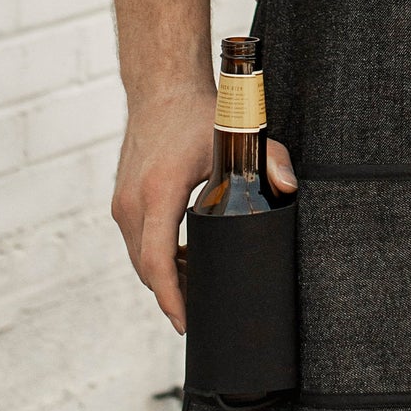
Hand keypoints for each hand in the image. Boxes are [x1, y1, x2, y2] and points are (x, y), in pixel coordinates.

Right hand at [111, 83, 296, 331]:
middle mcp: (132, 201)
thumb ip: (272, 159)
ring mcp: (122, 201)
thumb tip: (289, 187)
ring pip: (139, 258)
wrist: (162, 88)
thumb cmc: (199, 113)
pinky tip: (182, 260)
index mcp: (158, 192)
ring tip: (198, 289)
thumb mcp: (238, 135)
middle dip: (172, 296)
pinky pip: (137, 242)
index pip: (157, 261)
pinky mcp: (121, 200)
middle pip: (146, 269)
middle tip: (203, 313)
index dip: (171, 298)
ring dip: (164, 277)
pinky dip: (156, 258)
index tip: (186, 322)